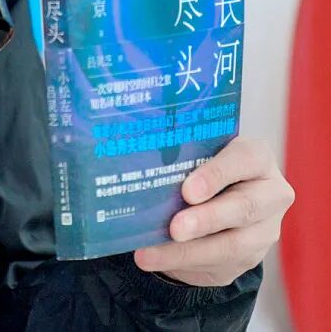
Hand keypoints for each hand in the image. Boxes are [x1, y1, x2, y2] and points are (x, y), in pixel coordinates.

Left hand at [133, 136, 294, 286]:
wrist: (221, 190)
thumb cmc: (204, 161)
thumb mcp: (199, 149)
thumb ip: (184, 153)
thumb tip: (145, 161)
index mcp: (257, 158)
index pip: (244, 160)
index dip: (216, 175)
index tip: (187, 191)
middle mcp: (269, 195)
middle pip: (243, 208)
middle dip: (205, 220)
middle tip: (174, 229)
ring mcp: (264, 230)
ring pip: (232, 245)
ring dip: (188, 252)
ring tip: (151, 253)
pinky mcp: (249, 258)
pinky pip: (220, 265)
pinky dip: (184, 263)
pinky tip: (155, 260)